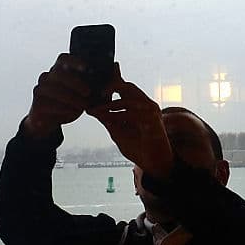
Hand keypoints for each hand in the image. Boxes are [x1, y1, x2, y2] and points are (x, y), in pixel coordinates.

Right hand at [24, 53, 90, 138]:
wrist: (50, 121)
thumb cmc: (71, 104)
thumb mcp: (86, 96)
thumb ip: (98, 84)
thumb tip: (115, 68)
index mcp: (59, 71)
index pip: (63, 59)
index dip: (74, 61)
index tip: (86, 67)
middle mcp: (47, 77)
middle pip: (59, 73)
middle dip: (75, 82)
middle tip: (88, 92)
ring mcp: (40, 89)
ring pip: (53, 89)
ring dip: (71, 98)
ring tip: (83, 106)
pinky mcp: (37, 103)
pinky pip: (48, 103)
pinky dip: (62, 108)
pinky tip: (73, 112)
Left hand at [87, 64, 174, 179]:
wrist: (155, 164)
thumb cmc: (138, 148)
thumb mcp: (117, 132)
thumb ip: (107, 120)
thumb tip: (90, 109)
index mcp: (138, 106)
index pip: (124, 87)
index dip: (112, 80)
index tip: (95, 85)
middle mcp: (146, 105)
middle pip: (128, 86)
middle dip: (110, 87)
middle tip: (96, 94)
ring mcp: (151, 112)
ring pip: (128, 99)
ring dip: (110, 105)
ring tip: (97, 111)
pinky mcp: (153, 120)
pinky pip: (132, 113)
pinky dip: (118, 115)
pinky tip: (108, 119)